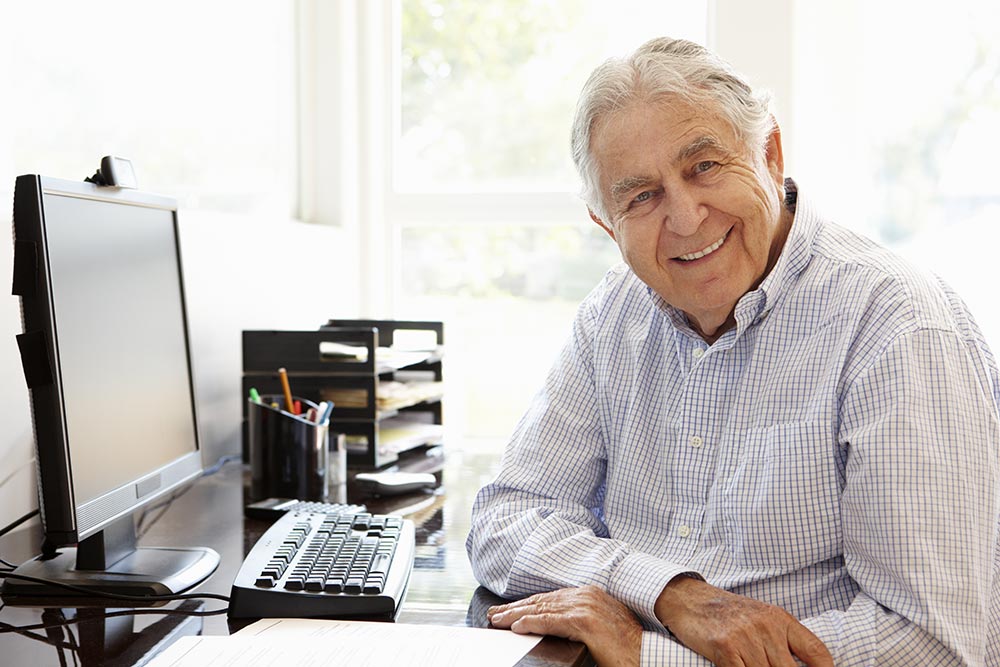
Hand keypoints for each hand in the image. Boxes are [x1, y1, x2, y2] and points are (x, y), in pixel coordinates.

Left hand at [487, 585, 641, 666]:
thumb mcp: (600, 623)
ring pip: (542, 609)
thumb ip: (581, 617)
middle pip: (543, 600)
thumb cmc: (625, 644)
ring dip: (517, 615)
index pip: (551, 597)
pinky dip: (531, 623)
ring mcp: (585, 607)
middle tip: (496, 614)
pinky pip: (550, 621)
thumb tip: (558, 622)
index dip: (529, 603)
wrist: (643, 653)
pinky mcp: (583, 622)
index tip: (511, 609)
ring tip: (499, 621)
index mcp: (590, 594)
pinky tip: (517, 626)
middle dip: (517, 607)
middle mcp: (586, 595)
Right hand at [655, 576, 833, 666]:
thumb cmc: (728, 613)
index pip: (816, 652)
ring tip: (751, 665)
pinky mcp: (725, 648)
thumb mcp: (761, 619)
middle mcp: (766, 626)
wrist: (690, 600)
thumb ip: (783, 641)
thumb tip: (802, 666)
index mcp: (780, 619)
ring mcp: (745, 637)